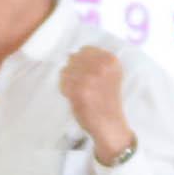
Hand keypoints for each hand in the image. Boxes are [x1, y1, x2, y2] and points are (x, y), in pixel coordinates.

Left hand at [60, 39, 134, 164]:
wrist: (110, 124)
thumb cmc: (108, 100)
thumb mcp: (110, 74)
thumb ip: (95, 61)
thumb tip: (70, 54)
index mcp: (111, 60)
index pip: (86, 50)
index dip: (82, 61)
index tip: (85, 73)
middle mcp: (101, 66)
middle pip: (74, 58)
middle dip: (74, 71)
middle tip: (81, 85)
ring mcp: (89, 78)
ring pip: (66, 70)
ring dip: (68, 80)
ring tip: (78, 91)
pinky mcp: (78, 91)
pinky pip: (62, 83)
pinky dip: (65, 89)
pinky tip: (74, 97)